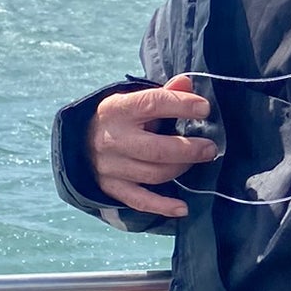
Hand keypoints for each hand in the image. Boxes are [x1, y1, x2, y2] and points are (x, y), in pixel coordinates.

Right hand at [87, 74, 215, 218]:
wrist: (80, 141)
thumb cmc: (119, 118)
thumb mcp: (134, 100)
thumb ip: (163, 93)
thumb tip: (188, 83)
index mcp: (119, 110)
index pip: (153, 103)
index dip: (181, 105)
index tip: (204, 109)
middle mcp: (113, 139)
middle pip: (157, 149)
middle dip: (188, 149)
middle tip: (210, 148)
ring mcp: (111, 166)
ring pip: (154, 174)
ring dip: (181, 169)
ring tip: (198, 161)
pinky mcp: (112, 188)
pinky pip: (140, 201)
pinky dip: (163, 206)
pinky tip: (183, 208)